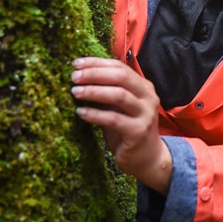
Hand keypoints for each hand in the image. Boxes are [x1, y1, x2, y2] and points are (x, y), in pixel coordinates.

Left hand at [70, 57, 172, 193]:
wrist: (147, 158)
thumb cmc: (128, 129)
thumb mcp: (118, 107)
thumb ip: (107, 92)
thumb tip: (79, 77)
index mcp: (143, 86)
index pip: (119, 67)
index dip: (97, 63)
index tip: (76, 63)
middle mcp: (148, 97)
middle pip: (120, 77)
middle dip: (94, 74)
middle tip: (74, 77)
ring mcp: (145, 114)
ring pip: (119, 95)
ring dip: (94, 92)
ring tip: (75, 92)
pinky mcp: (138, 131)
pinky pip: (113, 119)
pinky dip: (95, 114)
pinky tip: (81, 113)